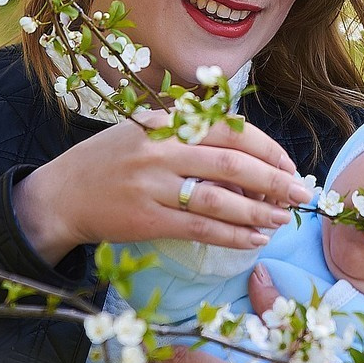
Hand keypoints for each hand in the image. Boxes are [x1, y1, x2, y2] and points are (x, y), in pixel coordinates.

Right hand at [14, 112, 309, 264]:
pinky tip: (254, 240)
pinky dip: (232, 236)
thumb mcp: (147, 130)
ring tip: (283, 221)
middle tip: (302, 194)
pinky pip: (200, 229)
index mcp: (166, 122)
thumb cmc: (112, 160)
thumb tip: (249, 156)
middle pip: (231, 164)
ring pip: (219, 200)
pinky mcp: (147, 220)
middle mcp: (161, 150)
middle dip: (274, 180)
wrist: (62, 194)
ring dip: (258, 212)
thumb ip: (190, 133)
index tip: (288, 164)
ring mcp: (153, 186)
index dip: (266, 148)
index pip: (229, 129)